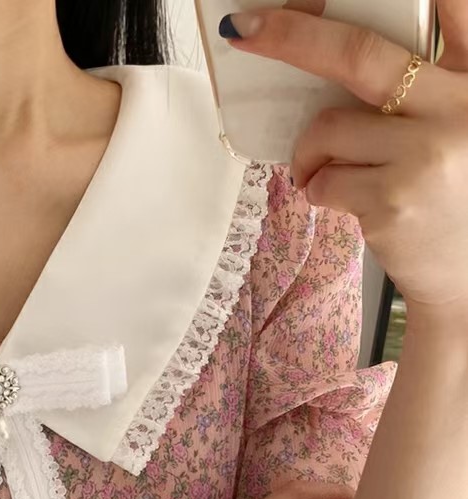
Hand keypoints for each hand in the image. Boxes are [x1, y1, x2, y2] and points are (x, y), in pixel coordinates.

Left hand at [219, 0, 467, 320]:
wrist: (467, 277)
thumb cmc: (451, 191)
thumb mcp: (455, 119)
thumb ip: (420, 83)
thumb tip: (330, 51)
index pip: (452, 5)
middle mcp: (457, 107)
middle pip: (359, 54)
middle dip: (293, 36)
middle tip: (248, 30)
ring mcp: (424, 155)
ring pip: (329, 128)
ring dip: (311, 151)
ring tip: (327, 170)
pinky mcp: (392, 201)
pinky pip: (324, 180)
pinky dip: (319, 189)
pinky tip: (347, 201)